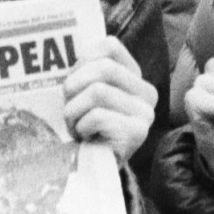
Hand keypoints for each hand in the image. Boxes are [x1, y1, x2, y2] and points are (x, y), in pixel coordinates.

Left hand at [63, 36, 156, 168]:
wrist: (95, 169)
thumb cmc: (87, 129)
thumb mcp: (86, 94)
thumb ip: (87, 71)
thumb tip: (65, 44)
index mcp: (135, 77)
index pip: (110, 46)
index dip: (82, 61)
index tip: (73, 83)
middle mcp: (147, 93)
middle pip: (103, 68)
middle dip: (74, 87)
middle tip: (69, 108)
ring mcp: (145, 113)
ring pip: (98, 91)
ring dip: (74, 111)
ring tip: (76, 125)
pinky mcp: (137, 133)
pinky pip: (97, 116)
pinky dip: (82, 126)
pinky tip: (86, 137)